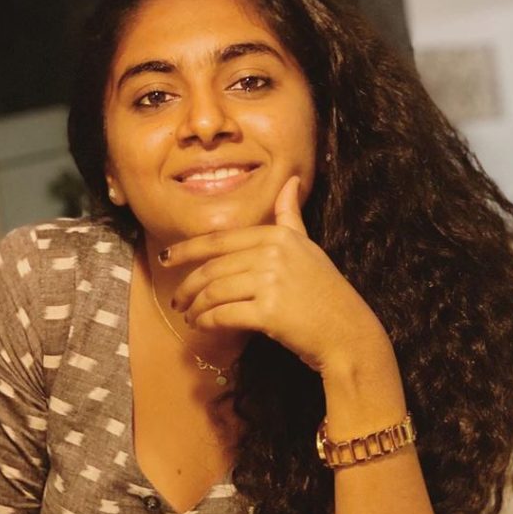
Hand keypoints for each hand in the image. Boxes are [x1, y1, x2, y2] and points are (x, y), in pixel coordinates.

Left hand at [163, 176, 388, 373]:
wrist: (347, 331)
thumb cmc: (326, 292)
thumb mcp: (308, 247)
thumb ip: (290, 217)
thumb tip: (290, 182)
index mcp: (278, 236)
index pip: (220, 240)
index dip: (187, 250)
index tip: (165, 259)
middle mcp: (272, 254)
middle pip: (212, 268)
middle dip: (188, 286)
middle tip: (177, 300)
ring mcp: (271, 282)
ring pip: (214, 292)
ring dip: (196, 307)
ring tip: (190, 317)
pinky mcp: (268, 312)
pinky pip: (223, 315)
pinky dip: (208, 322)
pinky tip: (203, 327)